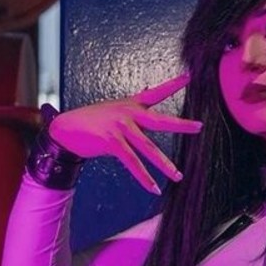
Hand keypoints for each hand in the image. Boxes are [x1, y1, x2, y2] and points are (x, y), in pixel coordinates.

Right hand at [49, 74, 201, 194]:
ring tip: (178, 175)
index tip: (189, 77)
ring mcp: (120, 127)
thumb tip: (147, 103)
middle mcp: (128, 113)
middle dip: (181, 125)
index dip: (172, 85)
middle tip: (199, 127)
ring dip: (164, 164)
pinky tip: (153, 187)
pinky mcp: (111, 141)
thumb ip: (133, 112)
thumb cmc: (92, 122)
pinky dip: (144, 177)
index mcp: (130, 104)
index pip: (155, 93)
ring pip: (148, 147)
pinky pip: (132, 162)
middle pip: (160, 120)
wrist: (67, 128)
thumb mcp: (114, 111)